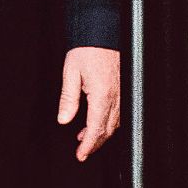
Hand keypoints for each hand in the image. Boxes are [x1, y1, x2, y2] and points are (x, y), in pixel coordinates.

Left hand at [57, 46, 121, 161]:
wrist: (103, 32)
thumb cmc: (88, 49)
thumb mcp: (71, 72)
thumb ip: (68, 99)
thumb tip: (64, 119)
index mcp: (102, 95)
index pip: (96, 128)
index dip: (88, 145)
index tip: (80, 155)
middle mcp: (116, 97)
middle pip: (107, 130)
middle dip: (94, 144)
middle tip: (82, 153)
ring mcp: (122, 94)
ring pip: (114, 123)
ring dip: (100, 134)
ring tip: (84, 139)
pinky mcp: (123, 89)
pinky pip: (117, 112)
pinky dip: (107, 122)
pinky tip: (96, 121)